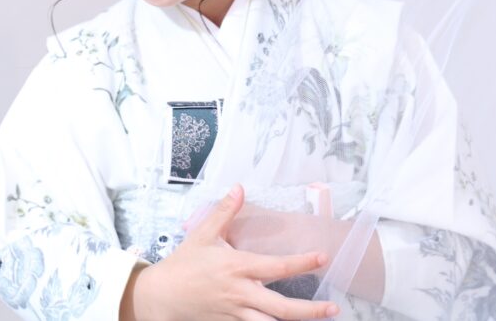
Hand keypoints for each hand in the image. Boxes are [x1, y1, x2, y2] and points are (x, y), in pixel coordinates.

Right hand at [122, 185, 339, 320]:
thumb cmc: (184, 263)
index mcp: (236, 267)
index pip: (276, 267)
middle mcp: (240, 293)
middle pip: (282, 308)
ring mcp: (236, 313)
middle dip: (310, 310)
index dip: (301, 263)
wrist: (162, 296)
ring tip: (321, 320)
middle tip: (334, 307)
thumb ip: (225, 212)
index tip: (322, 257)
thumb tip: (239, 188)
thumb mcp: (203, 234)